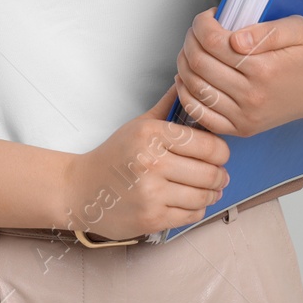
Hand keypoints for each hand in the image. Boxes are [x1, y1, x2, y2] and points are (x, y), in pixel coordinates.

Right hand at [59, 84, 230, 240]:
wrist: (81, 190)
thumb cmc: (114, 156)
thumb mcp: (139, 125)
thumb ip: (167, 106)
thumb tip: (187, 84)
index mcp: (152, 135)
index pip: (208, 145)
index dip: (221, 151)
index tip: (219, 154)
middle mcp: (152, 163)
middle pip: (210, 172)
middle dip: (220, 175)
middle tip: (220, 174)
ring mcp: (152, 193)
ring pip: (204, 196)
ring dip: (212, 193)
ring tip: (211, 189)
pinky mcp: (152, 219)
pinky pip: (192, 215)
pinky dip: (198, 209)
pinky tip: (192, 201)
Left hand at [174, 8, 302, 137]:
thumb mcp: (300, 30)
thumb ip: (267, 31)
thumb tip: (234, 38)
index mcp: (265, 69)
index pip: (213, 42)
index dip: (202, 24)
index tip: (208, 17)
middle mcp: (252, 96)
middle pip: (199, 63)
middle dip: (191, 39)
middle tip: (198, 30)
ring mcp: (245, 116)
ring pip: (194, 87)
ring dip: (185, 63)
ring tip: (193, 49)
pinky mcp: (241, 129)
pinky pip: (200, 115)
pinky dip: (186, 94)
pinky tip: (188, 77)